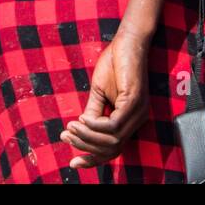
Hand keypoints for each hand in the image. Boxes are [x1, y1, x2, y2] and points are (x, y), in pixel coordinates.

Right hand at [62, 35, 149, 169]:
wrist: (126, 41)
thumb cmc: (114, 64)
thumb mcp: (99, 94)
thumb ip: (93, 114)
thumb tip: (80, 134)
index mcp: (130, 120)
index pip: (113, 150)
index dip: (92, 160)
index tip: (72, 163)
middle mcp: (138, 119)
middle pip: (111, 149)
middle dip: (85, 146)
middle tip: (66, 135)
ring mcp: (138, 111)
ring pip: (111, 140)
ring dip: (87, 136)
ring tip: (71, 126)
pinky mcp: (134, 101)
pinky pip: (113, 125)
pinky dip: (95, 125)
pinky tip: (82, 119)